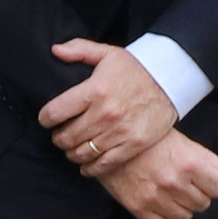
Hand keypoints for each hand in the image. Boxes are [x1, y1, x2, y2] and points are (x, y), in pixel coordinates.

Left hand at [39, 39, 180, 175]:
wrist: (171, 79)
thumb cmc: (137, 67)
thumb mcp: (108, 53)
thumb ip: (79, 50)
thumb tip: (54, 50)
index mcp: (94, 90)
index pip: (55, 112)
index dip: (45, 119)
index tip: (46, 120)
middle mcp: (105, 113)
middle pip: (66, 136)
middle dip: (58, 138)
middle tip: (59, 136)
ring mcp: (120, 131)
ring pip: (82, 153)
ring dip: (72, 153)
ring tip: (72, 148)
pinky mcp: (133, 144)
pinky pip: (104, 164)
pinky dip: (90, 168)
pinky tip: (85, 165)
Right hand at [95, 130, 217, 218]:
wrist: (111, 143)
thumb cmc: (149, 140)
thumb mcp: (183, 142)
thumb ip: (209, 159)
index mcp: (189, 163)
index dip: (212, 183)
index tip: (203, 179)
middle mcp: (175, 183)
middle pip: (203, 204)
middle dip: (197, 194)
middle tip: (183, 182)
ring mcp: (156, 198)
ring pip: (185, 217)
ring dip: (181, 206)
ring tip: (170, 192)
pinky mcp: (139, 208)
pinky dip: (163, 216)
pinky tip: (158, 202)